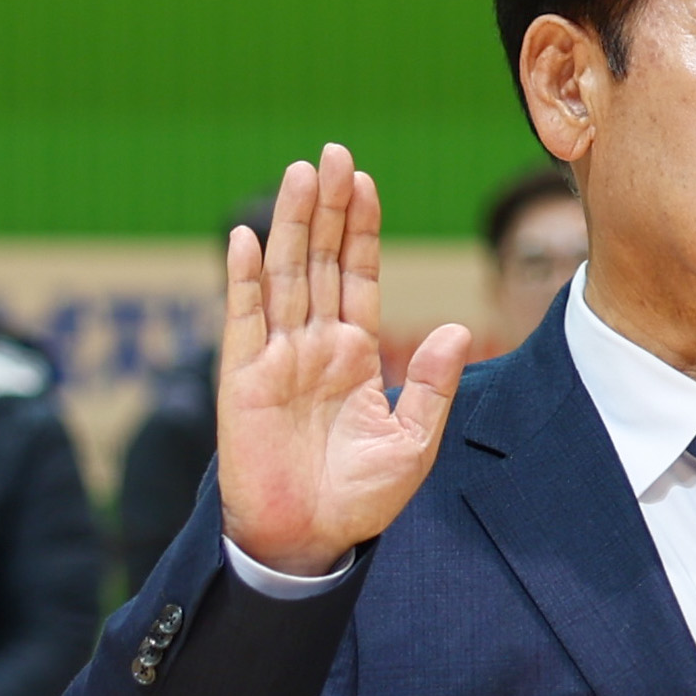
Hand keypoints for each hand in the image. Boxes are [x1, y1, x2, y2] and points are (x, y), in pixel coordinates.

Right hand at [211, 149, 476, 577]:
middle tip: (335, 154)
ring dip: (291, 225)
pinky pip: (242, 320)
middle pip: (321, 260)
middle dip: (328, 207)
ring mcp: (276, 357)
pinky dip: (244, 280)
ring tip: (301, 174)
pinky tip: (247, 238)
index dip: (361, 229)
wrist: (308, 542)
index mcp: (355, 353)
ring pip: (285, 275)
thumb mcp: (412, 443)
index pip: (358, 275)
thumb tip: (453, 328)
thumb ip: (430, 386)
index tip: (367, 182)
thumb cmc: (359, 499)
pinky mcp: (243, 379)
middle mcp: (314, 345)